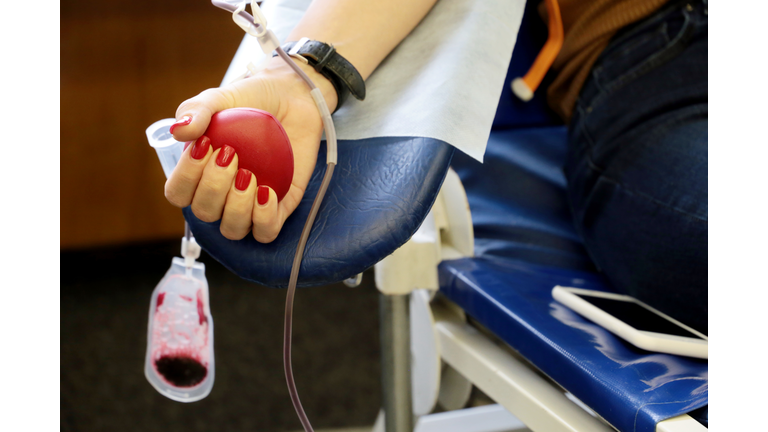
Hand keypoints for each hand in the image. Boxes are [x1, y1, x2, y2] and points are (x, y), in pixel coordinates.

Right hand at [164, 57, 337, 242]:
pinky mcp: (280, 206)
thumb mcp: (221, 98)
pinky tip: (267, 192)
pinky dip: (264, 218)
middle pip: (205, 213)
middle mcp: (222, 194)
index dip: (186, 178)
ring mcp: (250, 203)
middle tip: (232, 154)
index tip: (206, 145)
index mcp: (199, 172)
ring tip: (249, 175)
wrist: (293, 97)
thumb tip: (180, 131)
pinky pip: (266, 232)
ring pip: (232, 229)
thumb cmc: (252, 100)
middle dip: (214, 187)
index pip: (178, 193)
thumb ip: (197, 110)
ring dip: (237, 207)